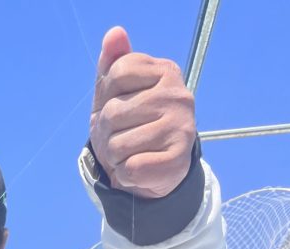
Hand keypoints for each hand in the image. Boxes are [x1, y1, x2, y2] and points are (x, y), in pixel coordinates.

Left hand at [89, 26, 195, 198]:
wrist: (151, 170)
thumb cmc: (129, 126)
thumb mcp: (114, 93)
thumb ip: (112, 63)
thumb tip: (115, 33)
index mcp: (165, 71)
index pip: (117, 73)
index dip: (107, 96)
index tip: (120, 106)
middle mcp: (179, 96)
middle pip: (113, 111)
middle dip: (107, 132)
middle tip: (123, 137)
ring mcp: (182, 127)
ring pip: (118, 144)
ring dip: (115, 156)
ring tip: (130, 154)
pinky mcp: (179, 160)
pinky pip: (132, 168)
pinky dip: (125, 174)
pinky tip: (138, 170)